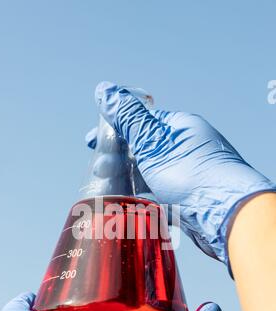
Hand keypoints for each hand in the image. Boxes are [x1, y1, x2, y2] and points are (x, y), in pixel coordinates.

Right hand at [91, 82, 275, 271]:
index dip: (114, 130)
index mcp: (179, 129)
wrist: (224, 215)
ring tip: (108, 188)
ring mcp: (186, 175)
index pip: (141, 122)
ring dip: (126, 180)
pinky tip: (128, 204)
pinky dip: (142, 198)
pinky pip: (158, 195)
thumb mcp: (152, 142)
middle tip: (99, 169)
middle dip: (117, 159)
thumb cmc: (192, 174)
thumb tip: (105, 89)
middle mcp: (184, 149)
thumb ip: (127, 118)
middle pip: (142, 150)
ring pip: (148, 175)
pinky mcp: (186, 199)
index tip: (92, 141)